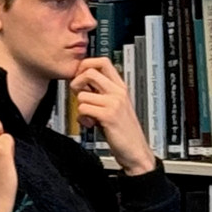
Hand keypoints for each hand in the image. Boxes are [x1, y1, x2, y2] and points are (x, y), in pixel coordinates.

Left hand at [72, 57, 154, 173]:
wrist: (134, 150)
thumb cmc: (121, 129)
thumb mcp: (113, 105)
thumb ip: (100, 92)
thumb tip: (80, 81)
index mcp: (120, 87)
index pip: (102, 62)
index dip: (85, 65)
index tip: (79, 77)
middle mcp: (118, 92)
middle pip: (90, 72)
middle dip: (76, 83)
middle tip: (78, 95)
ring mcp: (114, 103)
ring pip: (82, 95)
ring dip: (80, 107)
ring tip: (89, 116)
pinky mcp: (108, 115)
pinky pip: (83, 108)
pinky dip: (82, 118)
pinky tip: (90, 124)